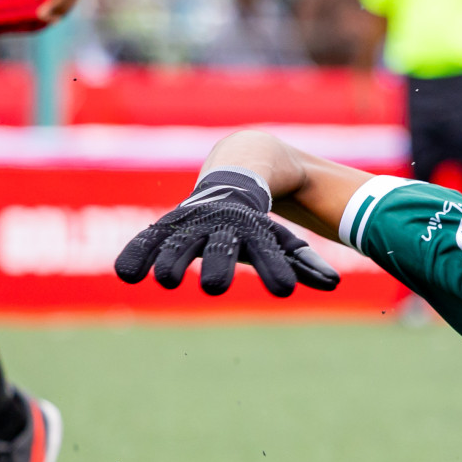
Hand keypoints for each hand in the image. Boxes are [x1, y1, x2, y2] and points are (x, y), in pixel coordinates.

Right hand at [114, 169, 339, 296]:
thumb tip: (333, 284)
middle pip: (221, 244)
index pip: (267, 250)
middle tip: (216, 288)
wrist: (235, 171)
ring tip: (166, 280)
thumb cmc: (259, 223)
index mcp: (253, 229)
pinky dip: (138, 253)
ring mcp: (192, 223)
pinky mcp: (168, 226)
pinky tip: (128, 274)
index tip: (284, 290)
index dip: (274, 268)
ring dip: (173, 259)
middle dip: (219, 262)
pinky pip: (150, 239)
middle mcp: (221, 224)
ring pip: (182, 240)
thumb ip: (305, 264)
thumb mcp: (283, 240)